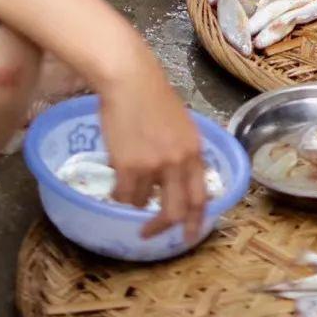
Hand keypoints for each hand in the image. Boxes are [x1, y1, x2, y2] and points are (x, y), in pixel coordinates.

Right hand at [99, 61, 205, 237]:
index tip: (189, 236)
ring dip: (134, 196)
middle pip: (175, 211)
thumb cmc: (152, 96)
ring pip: (142, 202)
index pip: (201, 196)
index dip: (196, 221)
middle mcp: (178, 162)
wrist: (129, 79)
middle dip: (161, 228)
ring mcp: (153, 167)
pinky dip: (118, 192)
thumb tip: (177, 181)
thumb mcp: (180, 126)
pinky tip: (115, 177)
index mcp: (194, 151)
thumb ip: (182, 153)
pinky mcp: (129, 167)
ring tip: (127, 176)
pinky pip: (123, 195)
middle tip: (149, 233)